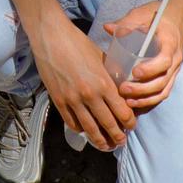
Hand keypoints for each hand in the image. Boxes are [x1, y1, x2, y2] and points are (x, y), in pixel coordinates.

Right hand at [29, 11, 135, 149]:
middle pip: (108, 125)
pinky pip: (71, 123)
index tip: (131, 125)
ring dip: (100, 140)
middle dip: (118, 136)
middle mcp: (89, 96)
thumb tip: (118, 87)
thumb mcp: (100, 57)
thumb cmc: (77, 43)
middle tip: (121, 141)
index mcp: (103, 83)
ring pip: (89, 129)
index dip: (129, 122)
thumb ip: (110, 74)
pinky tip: (85, 132)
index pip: (122, 112)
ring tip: (106, 145)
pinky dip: (80, 130)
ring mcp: (72, 100)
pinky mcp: (58, 101)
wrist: (51, 37)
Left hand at [105, 1, 182, 112]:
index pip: (164, 61)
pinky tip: (135, 103)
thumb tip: (108, 28)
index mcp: (170, 44)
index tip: (134, 72)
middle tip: (123, 89)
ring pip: (163, 90)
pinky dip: (150, 100)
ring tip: (127, 101)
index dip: (150, 69)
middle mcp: (175, 60)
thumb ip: (127, 22)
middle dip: (142, 89)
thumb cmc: (160, 16)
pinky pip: (163, 92)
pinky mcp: (170, 75)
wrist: (180, 17)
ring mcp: (174, 69)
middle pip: (162, 81)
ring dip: (145, 99)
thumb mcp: (144, 13)